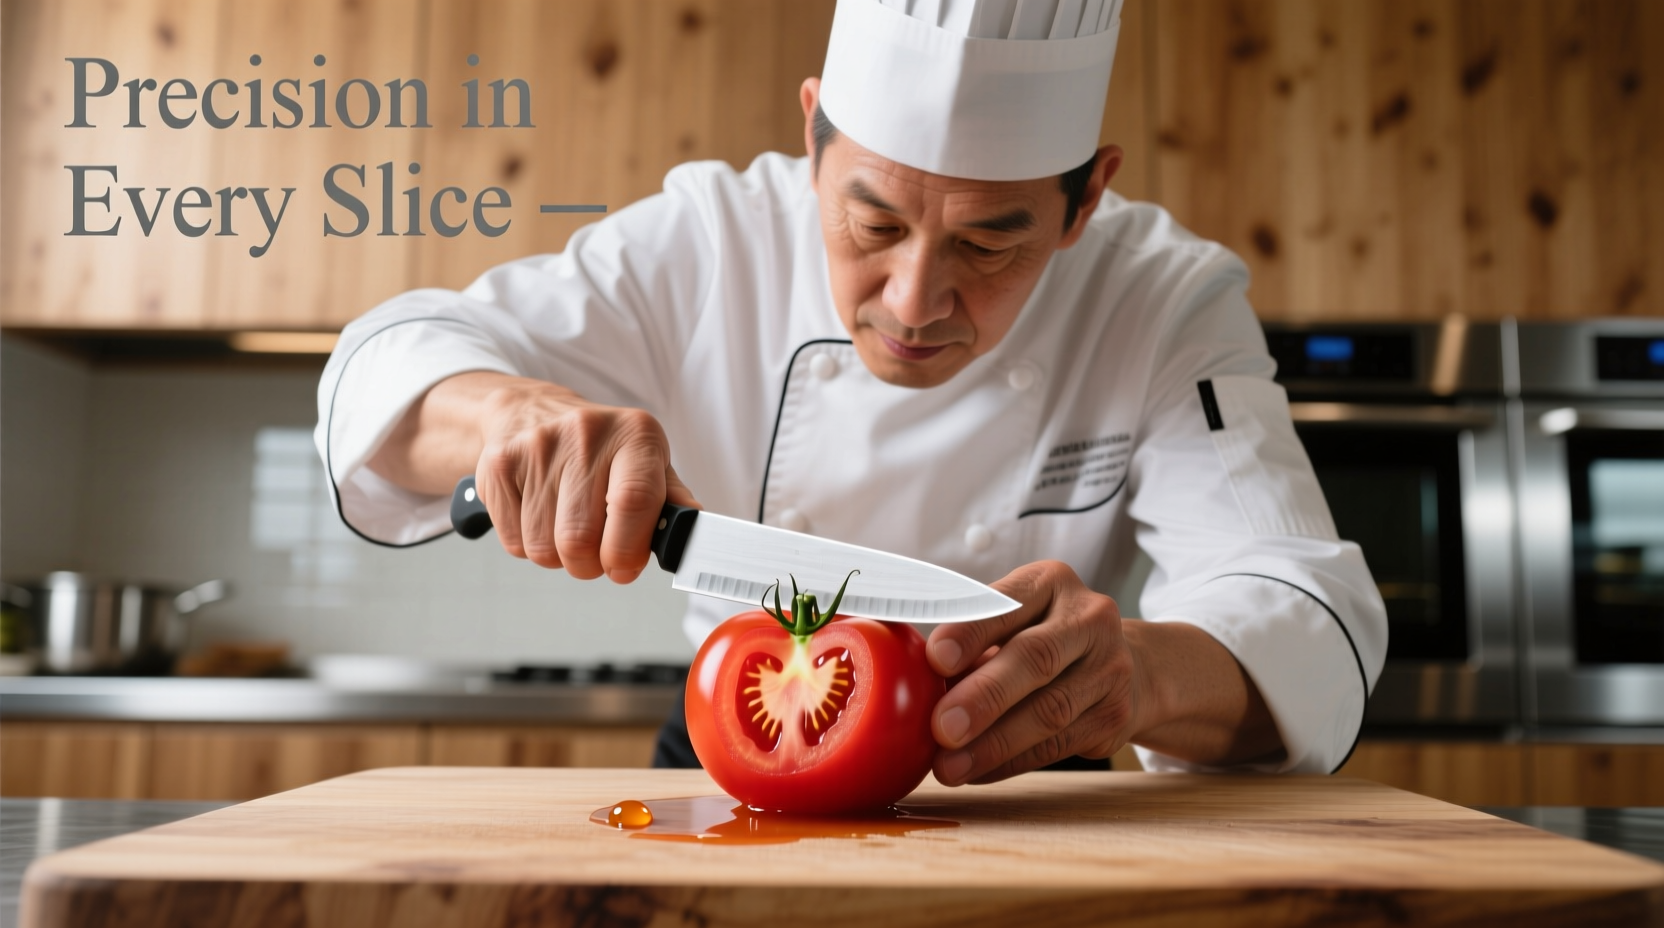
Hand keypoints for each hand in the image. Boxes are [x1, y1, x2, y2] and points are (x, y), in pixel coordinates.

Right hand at [473, 379, 699, 582]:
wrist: (531, 411)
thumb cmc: (602, 450)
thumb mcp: (648, 463)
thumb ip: (672, 503)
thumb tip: (690, 536)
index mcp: (636, 435)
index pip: (634, 501)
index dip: (628, 550)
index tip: (624, 568)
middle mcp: (586, 433)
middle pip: (580, 539)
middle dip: (590, 565)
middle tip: (596, 554)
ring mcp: (537, 447)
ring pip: (544, 548)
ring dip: (559, 558)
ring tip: (567, 529)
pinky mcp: (499, 465)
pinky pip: (514, 543)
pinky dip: (528, 546)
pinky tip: (540, 516)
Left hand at [925, 560, 1142, 784]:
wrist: (1127, 667)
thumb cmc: (1040, 639)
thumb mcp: (1011, 620)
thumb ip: (968, 639)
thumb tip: (905, 675)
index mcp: (1050, 582)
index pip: (1007, 603)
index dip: (970, 632)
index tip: (935, 659)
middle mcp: (1089, 618)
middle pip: (1035, 658)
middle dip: (984, 697)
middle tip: (941, 727)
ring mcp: (1110, 668)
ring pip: (1049, 710)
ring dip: (993, 744)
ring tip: (949, 765)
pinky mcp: (1115, 717)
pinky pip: (1057, 745)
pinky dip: (1011, 762)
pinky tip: (977, 771)